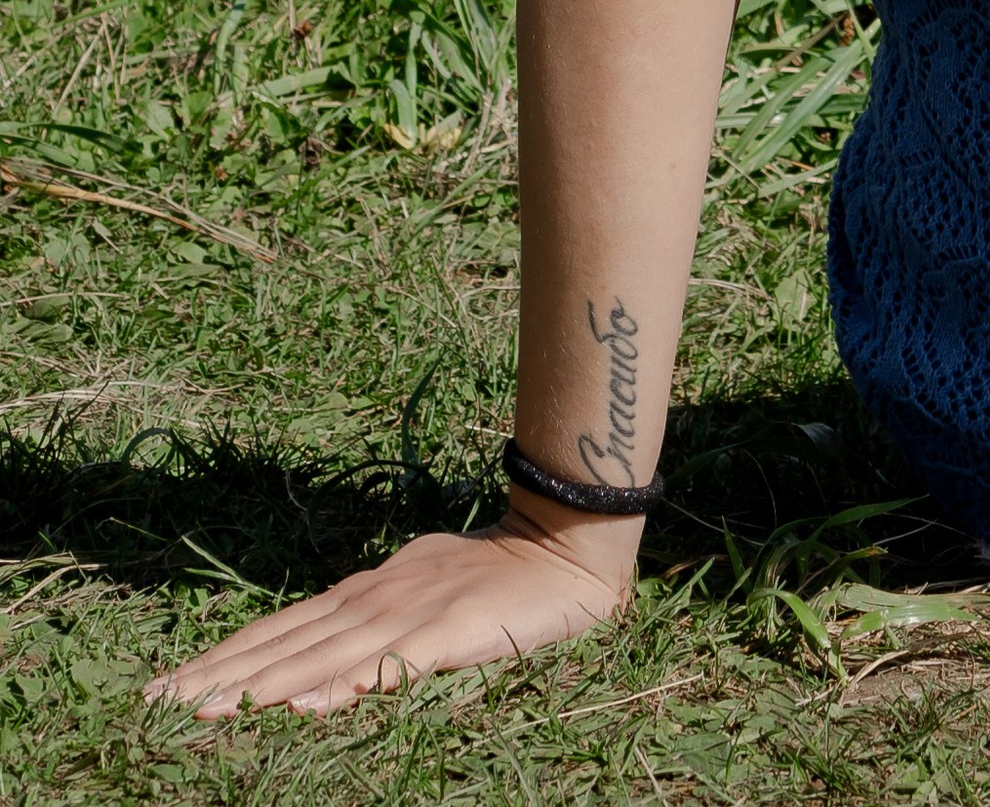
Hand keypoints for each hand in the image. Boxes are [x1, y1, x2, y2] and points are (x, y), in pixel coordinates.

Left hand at [145, 518, 630, 718]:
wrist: (568, 543)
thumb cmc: (498, 576)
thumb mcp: (424, 599)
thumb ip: (374, 637)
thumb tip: (315, 681)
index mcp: (367, 593)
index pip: (280, 630)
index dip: (225, 658)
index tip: (170, 686)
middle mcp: (374, 599)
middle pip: (284, 642)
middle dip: (219, 674)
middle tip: (157, 703)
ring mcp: (408, 614)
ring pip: (318, 656)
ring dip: (259, 684)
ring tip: (206, 710)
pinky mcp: (446, 633)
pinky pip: (386, 665)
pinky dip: (342, 684)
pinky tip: (305, 704)